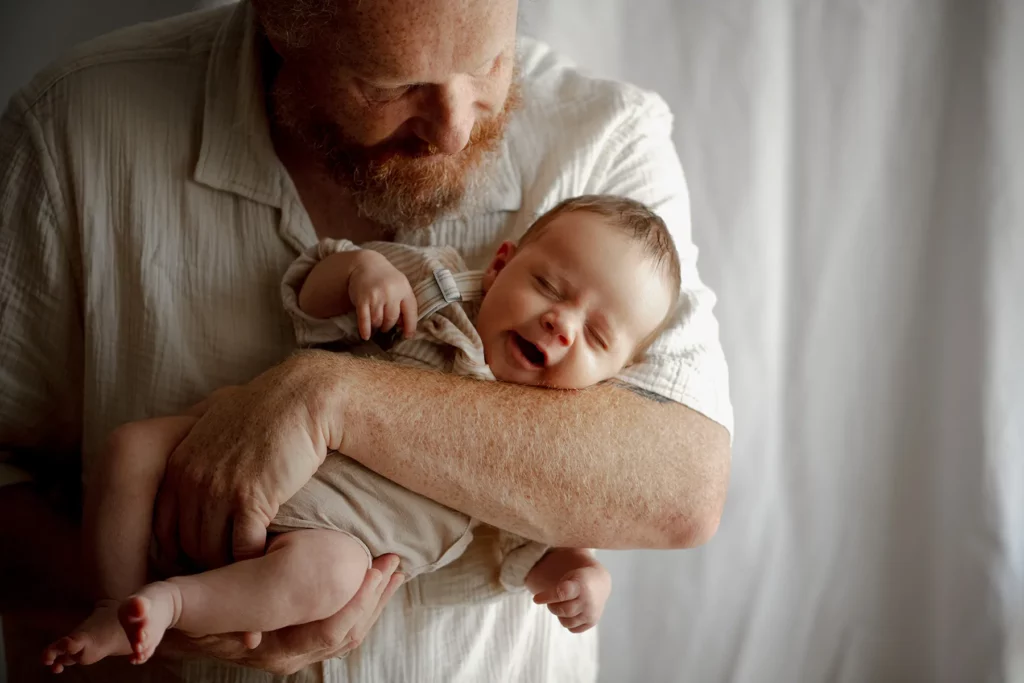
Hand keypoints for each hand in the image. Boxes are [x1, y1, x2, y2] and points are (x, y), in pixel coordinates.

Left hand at [154, 354, 345, 568]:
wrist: (303, 397)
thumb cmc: (269, 409)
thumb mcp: (218, 419)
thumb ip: (198, 441)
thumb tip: (194, 453)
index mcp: (179, 465)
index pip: (165, 528)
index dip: (187, 548)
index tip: (212, 554)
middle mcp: (190, 479)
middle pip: (188, 545)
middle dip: (210, 562)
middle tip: (233, 570)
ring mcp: (217, 490)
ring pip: (213, 552)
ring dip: (234, 565)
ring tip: (252, 569)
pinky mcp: (249, 498)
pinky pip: (243, 548)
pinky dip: (255, 558)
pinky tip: (271, 553)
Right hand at [160, 555, 403, 674]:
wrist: (166, 630)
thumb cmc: (175, 610)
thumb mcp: (165, 604)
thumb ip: (146, 613)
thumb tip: (127, 614)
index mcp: (266, 644)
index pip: (327, 632)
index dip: (357, 602)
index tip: (378, 566)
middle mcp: (283, 655)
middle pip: (346, 633)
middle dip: (375, 598)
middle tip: (396, 561)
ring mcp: (292, 651)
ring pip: (347, 633)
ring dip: (373, 600)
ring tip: (394, 568)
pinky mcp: (297, 640)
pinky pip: (340, 628)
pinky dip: (362, 604)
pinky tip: (376, 581)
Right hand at [347, 251, 417, 340]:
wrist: (365, 264)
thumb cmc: (386, 278)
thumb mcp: (400, 285)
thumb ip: (403, 302)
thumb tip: (402, 325)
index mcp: (404, 288)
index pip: (411, 312)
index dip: (410, 326)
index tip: (408, 336)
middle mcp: (391, 292)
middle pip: (392, 319)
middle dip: (388, 326)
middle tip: (385, 327)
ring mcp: (376, 295)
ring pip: (378, 320)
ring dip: (377, 326)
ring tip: (376, 324)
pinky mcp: (362, 299)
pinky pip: (364, 319)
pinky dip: (365, 329)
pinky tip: (366, 335)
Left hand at [529, 552, 611, 633]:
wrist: (599, 583)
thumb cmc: (577, 579)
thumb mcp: (568, 577)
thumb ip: (556, 589)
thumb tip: (537, 601)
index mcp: (581, 584)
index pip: (561, 593)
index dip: (547, 596)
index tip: (535, 599)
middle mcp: (588, 600)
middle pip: (562, 610)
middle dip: (552, 606)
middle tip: (551, 602)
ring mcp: (591, 613)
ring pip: (566, 622)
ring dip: (559, 614)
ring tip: (561, 605)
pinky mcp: (592, 622)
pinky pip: (572, 629)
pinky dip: (568, 622)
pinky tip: (571, 613)